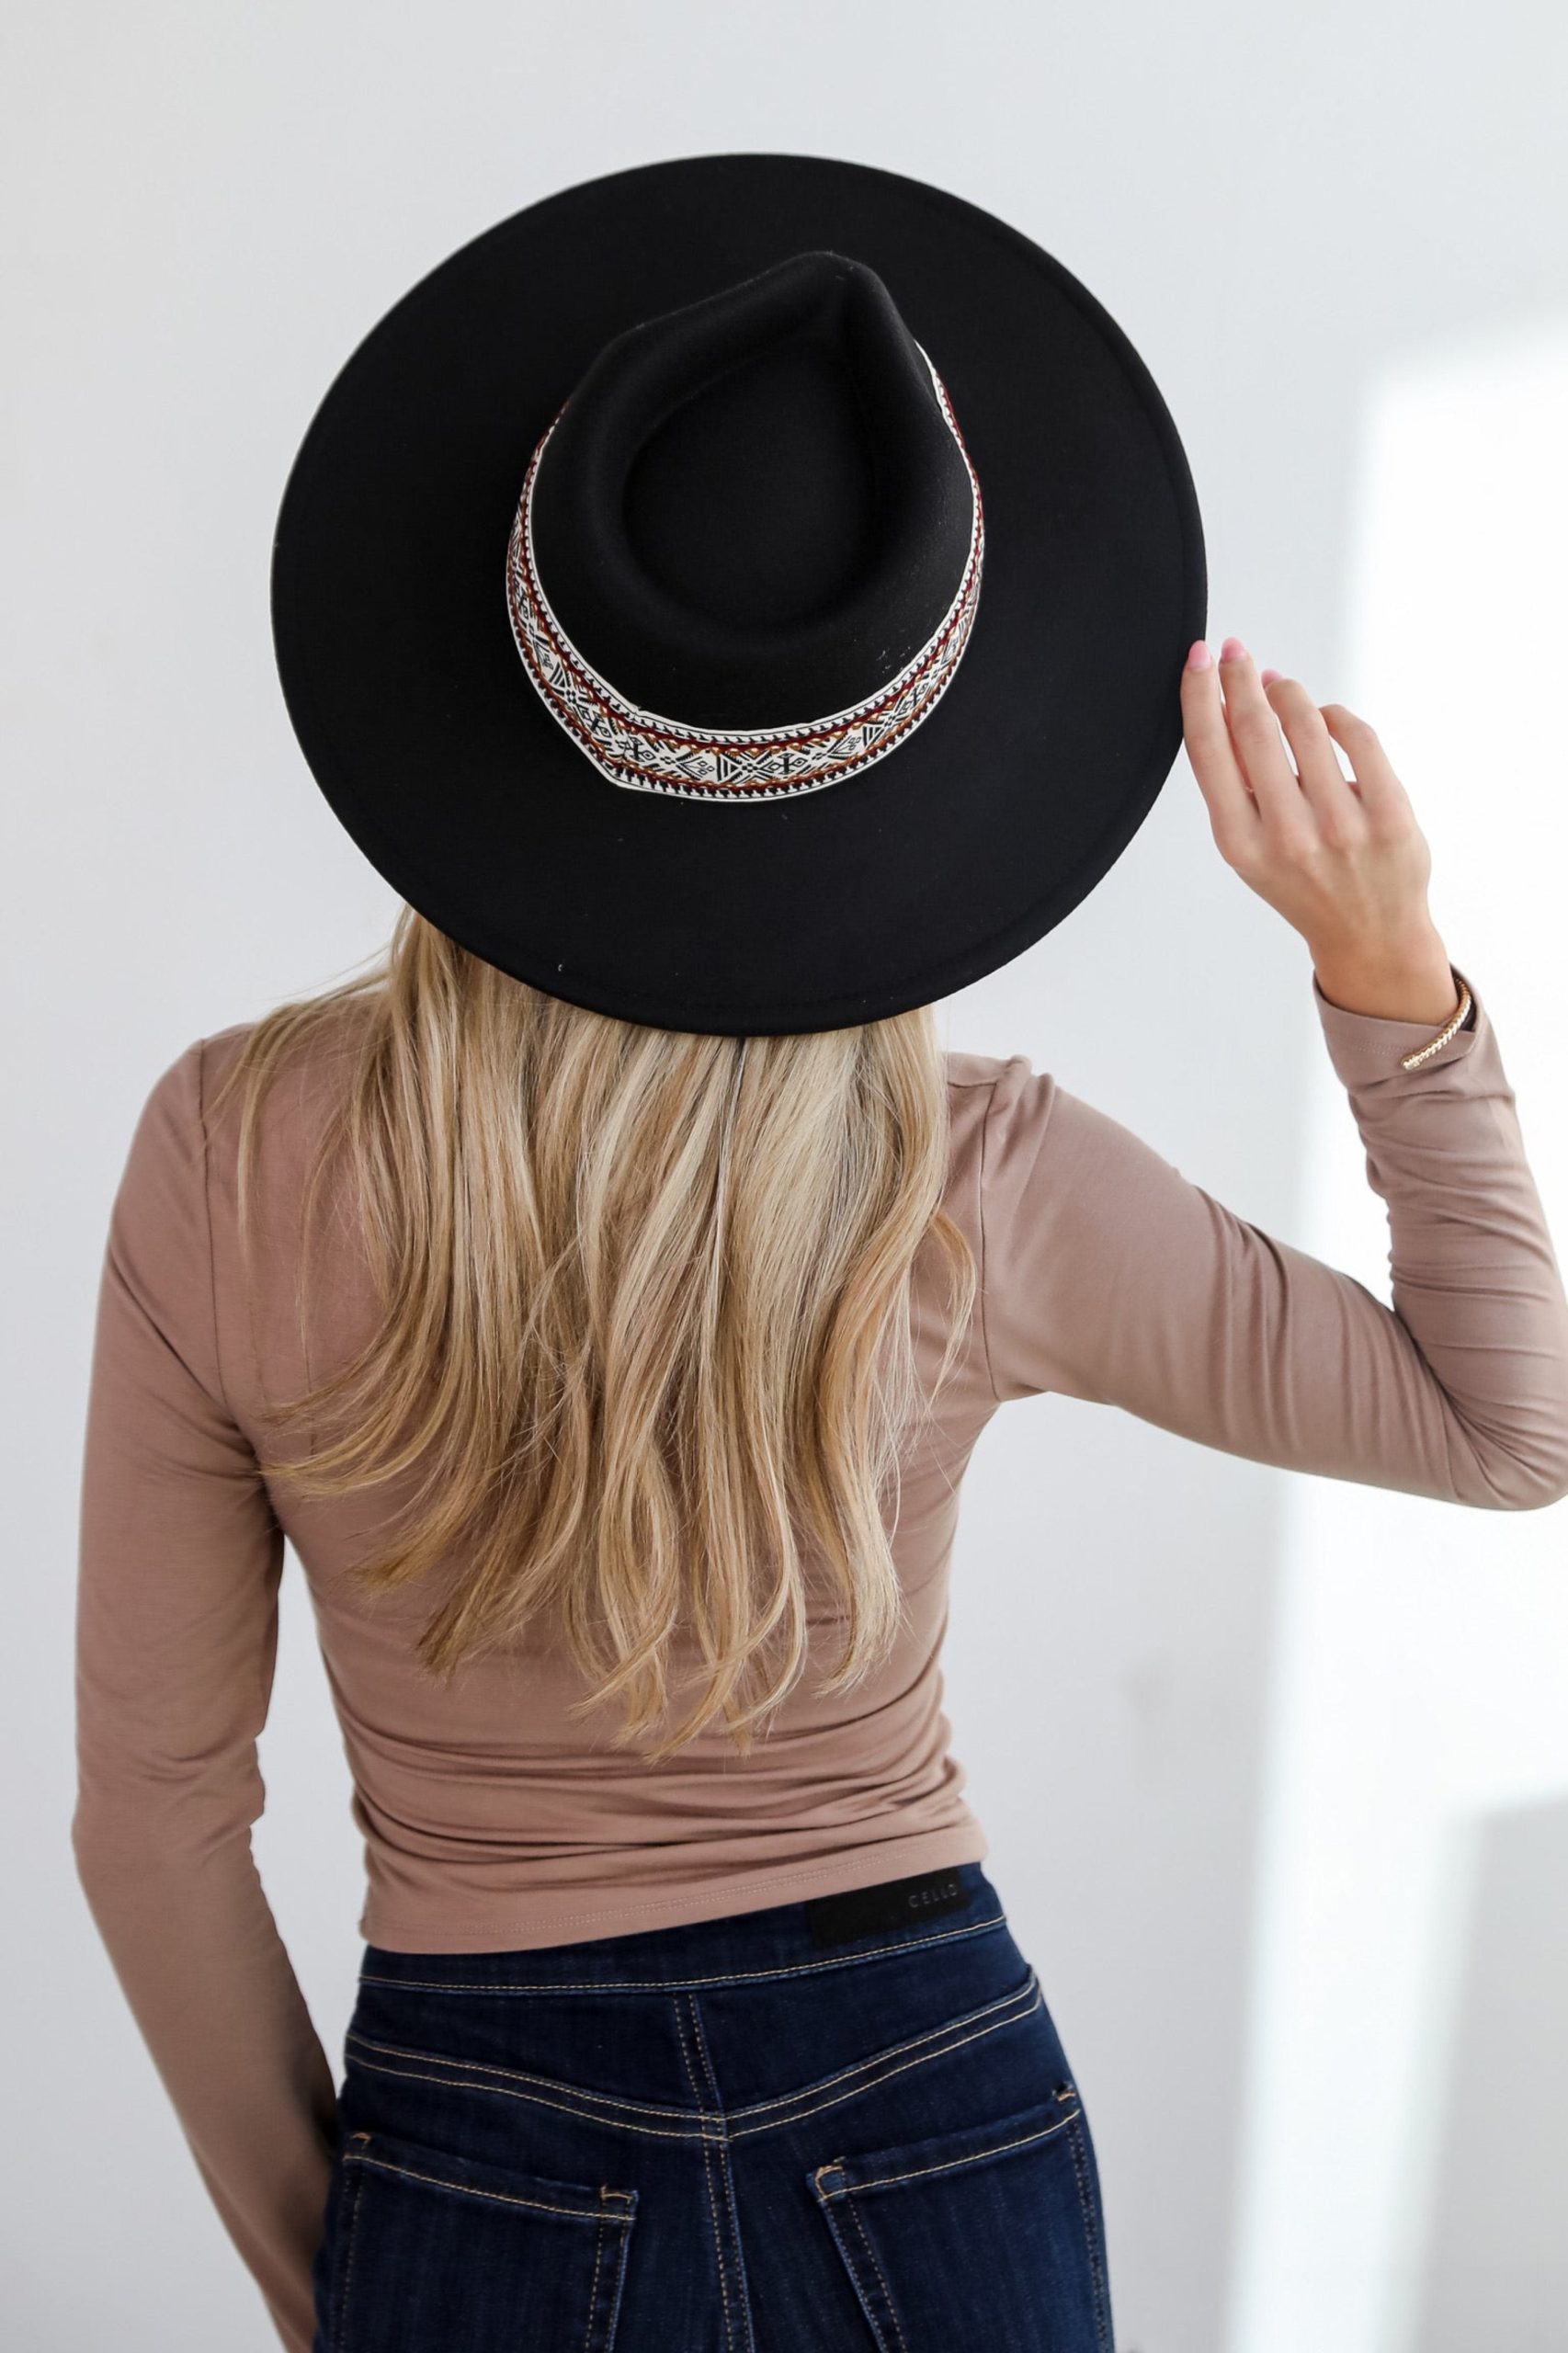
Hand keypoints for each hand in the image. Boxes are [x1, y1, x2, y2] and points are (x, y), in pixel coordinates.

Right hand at [1180, 636, 1460, 1024]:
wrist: (1370, 936)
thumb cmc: (1304, 885)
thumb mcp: (1252, 850)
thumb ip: (1238, 789)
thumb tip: (1227, 706)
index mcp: (1241, 845)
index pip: (1210, 752)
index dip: (1200, 695)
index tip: (1199, 658)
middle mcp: (1287, 836)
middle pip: (1254, 728)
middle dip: (1241, 678)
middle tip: (1235, 652)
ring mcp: (1342, 826)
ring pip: (1307, 723)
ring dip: (1289, 692)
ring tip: (1280, 686)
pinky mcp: (1390, 816)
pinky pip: (1357, 736)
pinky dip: (1336, 716)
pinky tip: (1326, 717)